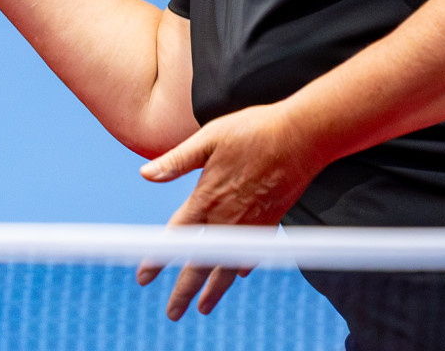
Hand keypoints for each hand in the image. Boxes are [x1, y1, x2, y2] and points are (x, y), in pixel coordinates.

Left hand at [137, 102, 325, 318]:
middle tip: (172, 313)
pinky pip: (253, 253)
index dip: (157, 260)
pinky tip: (238, 273)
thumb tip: (145, 174)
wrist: (301, 136)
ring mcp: (251, 224)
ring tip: (204, 307)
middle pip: (200, 264)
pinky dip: (242, 266)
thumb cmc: (253, 130)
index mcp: (206, 198)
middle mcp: (227, 218)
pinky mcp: (272, 221)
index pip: (175, 238)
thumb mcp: (208, 137)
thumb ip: (176, 160)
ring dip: (214, 290)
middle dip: (184, 291)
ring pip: (228, 266)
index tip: (143, 278)